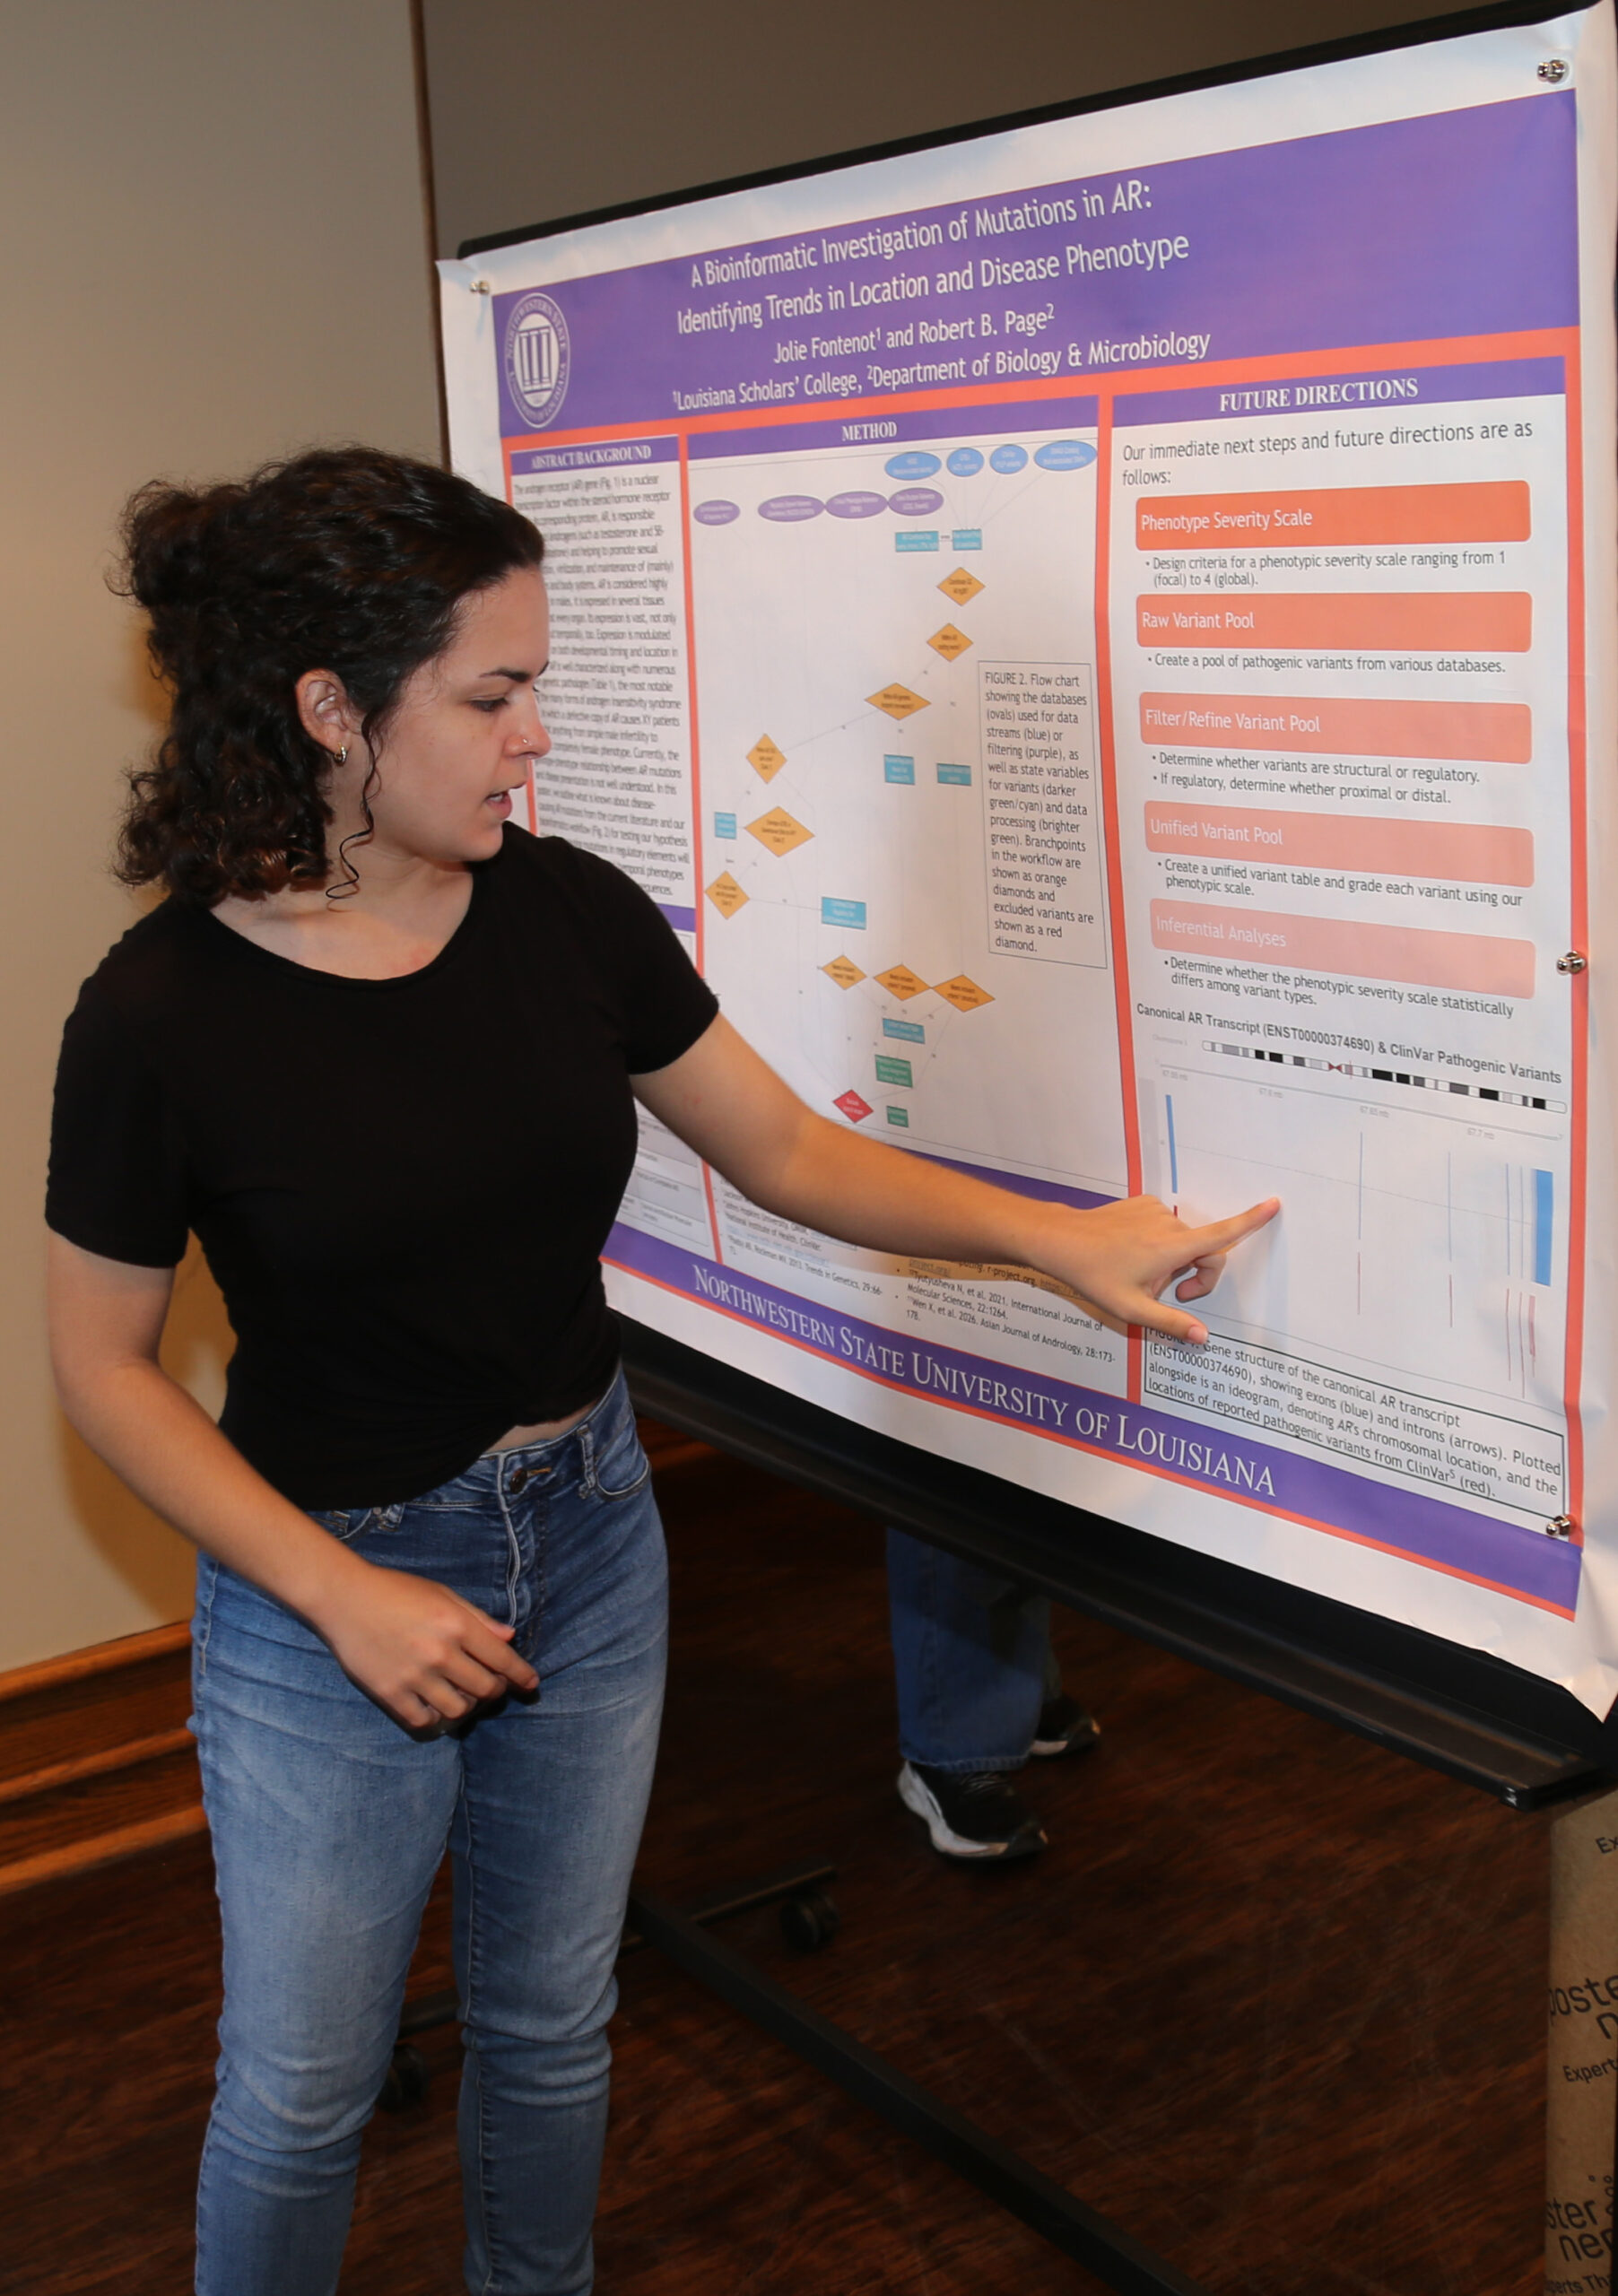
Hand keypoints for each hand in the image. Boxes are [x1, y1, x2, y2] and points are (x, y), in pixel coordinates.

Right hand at [311, 1558, 538, 1731]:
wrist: (344, 1598)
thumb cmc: (396, 1591)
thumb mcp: (442, 1593)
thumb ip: (477, 1618)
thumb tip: (508, 1637)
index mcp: (456, 1624)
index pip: (501, 1659)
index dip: (521, 1675)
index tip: (531, 1684)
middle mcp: (439, 1653)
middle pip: (484, 1689)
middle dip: (495, 1691)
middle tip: (492, 1687)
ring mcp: (413, 1676)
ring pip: (458, 1709)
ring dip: (467, 1706)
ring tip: (463, 1696)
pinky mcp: (390, 1693)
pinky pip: (424, 1721)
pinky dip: (436, 1719)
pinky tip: (436, 1707)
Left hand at [1031, 1193, 1278, 1344]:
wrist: (1060, 1240)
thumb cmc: (1095, 1276)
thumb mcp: (1132, 1309)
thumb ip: (1172, 1323)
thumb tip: (1204, 1337)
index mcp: (1173, 1247)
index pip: (1222, 1234)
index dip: (1252, 1220)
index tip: (1275, 1203)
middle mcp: (1170, 1224)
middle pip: (1205, 1249)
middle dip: (1198, 1274)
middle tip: (1175, 1297)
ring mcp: (1155, 1210)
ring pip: (1183, 1240)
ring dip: (1175, 1260)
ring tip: (1142, 1274)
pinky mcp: (1143, 1203)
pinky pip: (1164, 1227)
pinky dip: (1160, 1243)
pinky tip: (1132, 1254)